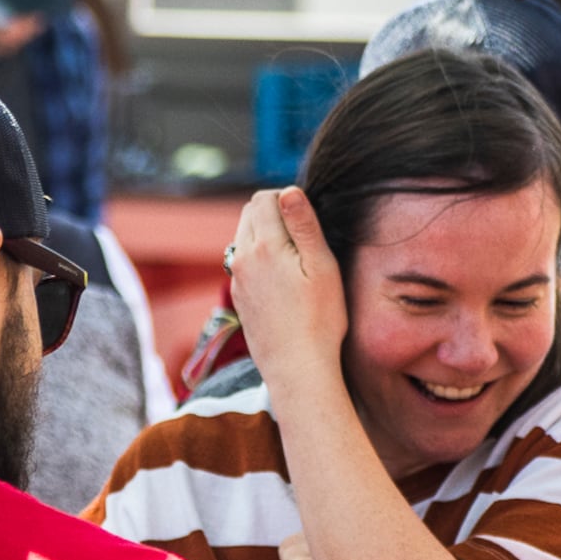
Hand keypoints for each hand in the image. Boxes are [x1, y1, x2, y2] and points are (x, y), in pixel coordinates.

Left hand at [226, 186, 346, 380]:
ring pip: (243, 236)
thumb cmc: (320, 319)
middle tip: (303, 236)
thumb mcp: (322, 267)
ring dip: (264, 234)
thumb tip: (289, 190)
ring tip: (294, 258)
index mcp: (265, 246)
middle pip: (250, 213)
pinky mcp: (238, 296)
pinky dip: (259, 258)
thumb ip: (304, 225)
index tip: (307, 219)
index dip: (287, 198)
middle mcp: (242, 258)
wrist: (297, 368)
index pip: (264, 198)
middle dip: (273, 212)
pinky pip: (242, 262)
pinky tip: (282, 280)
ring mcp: (237, 279)